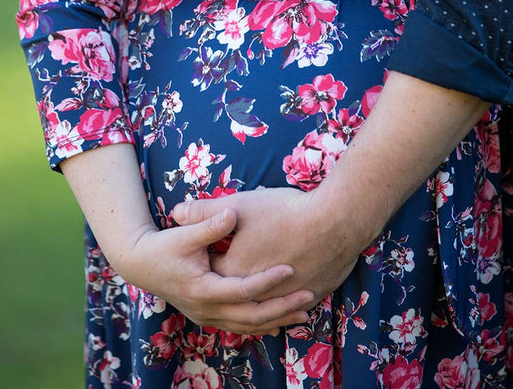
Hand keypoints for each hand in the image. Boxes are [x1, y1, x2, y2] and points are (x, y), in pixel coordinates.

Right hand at [114, 208, 314, 334]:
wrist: (141, 265)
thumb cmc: (163, 246)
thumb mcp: (185, 234)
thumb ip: (209, 224)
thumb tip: (230, 211)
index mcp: (203, 289)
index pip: (243, 289)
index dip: (267, 280)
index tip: (290, 268)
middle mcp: (207, 309)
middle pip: (251, 316)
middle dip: (282, 308)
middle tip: (308, 298)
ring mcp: (208, 316)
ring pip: (248, 326)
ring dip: (276, 320)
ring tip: (304, 314)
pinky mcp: (209, 316)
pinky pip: (240, 326)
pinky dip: (261, 324)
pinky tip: (279, 321)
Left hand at [172, 188, 359, 308]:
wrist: (336, 221)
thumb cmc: (285, 212)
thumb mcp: (240, 205)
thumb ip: (206, 212)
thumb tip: (176, 212)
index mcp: (236, 273)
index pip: (213, 274)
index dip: (209, 261)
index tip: (206, 252)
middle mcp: (258, 293)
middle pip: (237, 295)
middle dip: (228, 285)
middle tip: (221, 276)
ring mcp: (285, 297)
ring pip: (265, 307)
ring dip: (257, 302)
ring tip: (250, 294)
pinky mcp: (311, 295)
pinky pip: (292, 304)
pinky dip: (285, 303)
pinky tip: (287, 296)